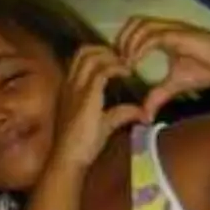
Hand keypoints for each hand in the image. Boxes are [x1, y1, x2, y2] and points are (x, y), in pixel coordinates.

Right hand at [53, 45, 146, 172]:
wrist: (68, 158)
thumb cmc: (81, 145)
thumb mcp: (104, 124)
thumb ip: (121, 114)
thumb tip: (142, 113)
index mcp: (70, 89)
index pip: (81, 59)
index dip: (100, 54)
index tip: (118, 62)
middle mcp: (70, 84)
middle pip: (84, 51)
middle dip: (106, 50)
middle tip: (123, 60)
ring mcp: (76, 88)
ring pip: (91, 55)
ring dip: (111, 56)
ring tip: (125, 65)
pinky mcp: (86, 95)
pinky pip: (102, 71)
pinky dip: (117, 68)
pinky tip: (127, 73)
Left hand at [109, 18, 209, 119]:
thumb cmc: (207, 70)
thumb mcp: (175, 85)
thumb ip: (158, 96)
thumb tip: (144, 116)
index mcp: (163, 36)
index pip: (135, 29)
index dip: (122, 43)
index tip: (116, 64)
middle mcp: (166, 28)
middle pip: (134, 21)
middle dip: (121, 39)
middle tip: (117, 62)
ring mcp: (174, 28)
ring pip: (141, 24)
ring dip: (129, 43)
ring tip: (126, 63)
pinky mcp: (181, 34)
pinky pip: (155, 36)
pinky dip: (141, 48)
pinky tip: (136, 63)